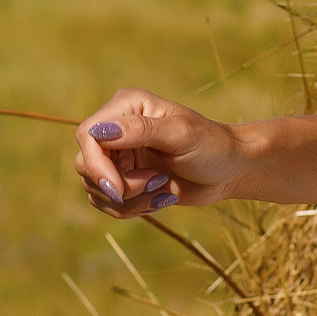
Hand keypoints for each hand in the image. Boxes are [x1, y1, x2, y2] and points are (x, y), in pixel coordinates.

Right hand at [70, 88, 251, 217]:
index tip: (118, 187)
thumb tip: (100, 131)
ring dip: (128, 200)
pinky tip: (161, 198)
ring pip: (95, 188)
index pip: (88, 134)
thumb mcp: (181, 134)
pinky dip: (132, 208)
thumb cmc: (212, 146)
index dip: (96, 164)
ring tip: (162, 188)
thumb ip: (141, 130)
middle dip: (118, 185)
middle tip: (156, 183)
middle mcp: (117, 129)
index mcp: (127, 107)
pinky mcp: (124, 180)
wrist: (230, 171)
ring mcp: (119, 156)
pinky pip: (108, 203)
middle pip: (86, 164)